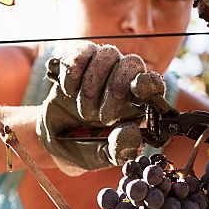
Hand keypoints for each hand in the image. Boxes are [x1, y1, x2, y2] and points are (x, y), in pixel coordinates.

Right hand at [36, 42, 166, 172]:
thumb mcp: (103, 156)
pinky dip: (74, 70)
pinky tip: (68, 90)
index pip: (153, 83)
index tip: (138, 88)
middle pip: (132, 63)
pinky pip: (82, 52)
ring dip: (92, 85)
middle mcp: (123, 81)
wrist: (54, 141)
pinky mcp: (79, 63)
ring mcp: (102, 69)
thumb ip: (120, 149)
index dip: (149, 82)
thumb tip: (131, 131)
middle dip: (116, 88)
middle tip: (103, 118)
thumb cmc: (86, 147)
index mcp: (138, 103)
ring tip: (83, 112)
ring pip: (107, 54)